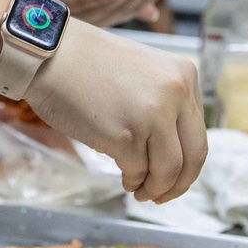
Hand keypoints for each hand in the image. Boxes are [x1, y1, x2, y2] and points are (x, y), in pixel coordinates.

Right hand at [27, 21, 205, 202]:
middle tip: (163, 194)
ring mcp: (152, 116)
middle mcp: (176, 94)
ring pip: (168, 170)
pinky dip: (132, 181)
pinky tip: (124, 180)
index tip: (176, 175)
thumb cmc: (86, 61)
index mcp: (184, 75)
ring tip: (139, 191)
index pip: (198, 132)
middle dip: (179, 183)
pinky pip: (137, 171)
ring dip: (155, 188)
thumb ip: (164, 101)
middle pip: (193, 156)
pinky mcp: (125, 136)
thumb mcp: (143, 71)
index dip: (188, 162)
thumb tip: (170, 147)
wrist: (49, 53)